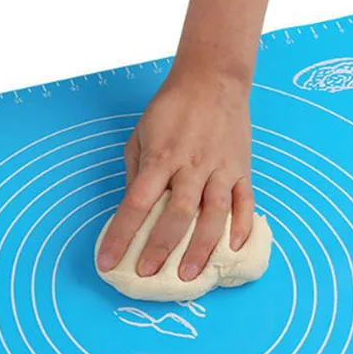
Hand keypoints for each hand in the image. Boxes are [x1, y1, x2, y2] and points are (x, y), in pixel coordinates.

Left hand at [97, 69, 254, 281]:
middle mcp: (191, 166)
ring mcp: (220, 168)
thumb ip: (137, 174)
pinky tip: (234, 248)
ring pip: (213, 213)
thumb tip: (130, 213)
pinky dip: (242, 226)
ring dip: (201, 247)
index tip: (107, 261)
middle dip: (160, 247)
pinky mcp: (242, 169)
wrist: (213, 77)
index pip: (136, 203)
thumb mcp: (141, 135)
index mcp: (161, 158)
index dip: (121, 235)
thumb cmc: (171, 109)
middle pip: (176, 213)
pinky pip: (245, 201)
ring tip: (190, 275)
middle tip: (147, 274)